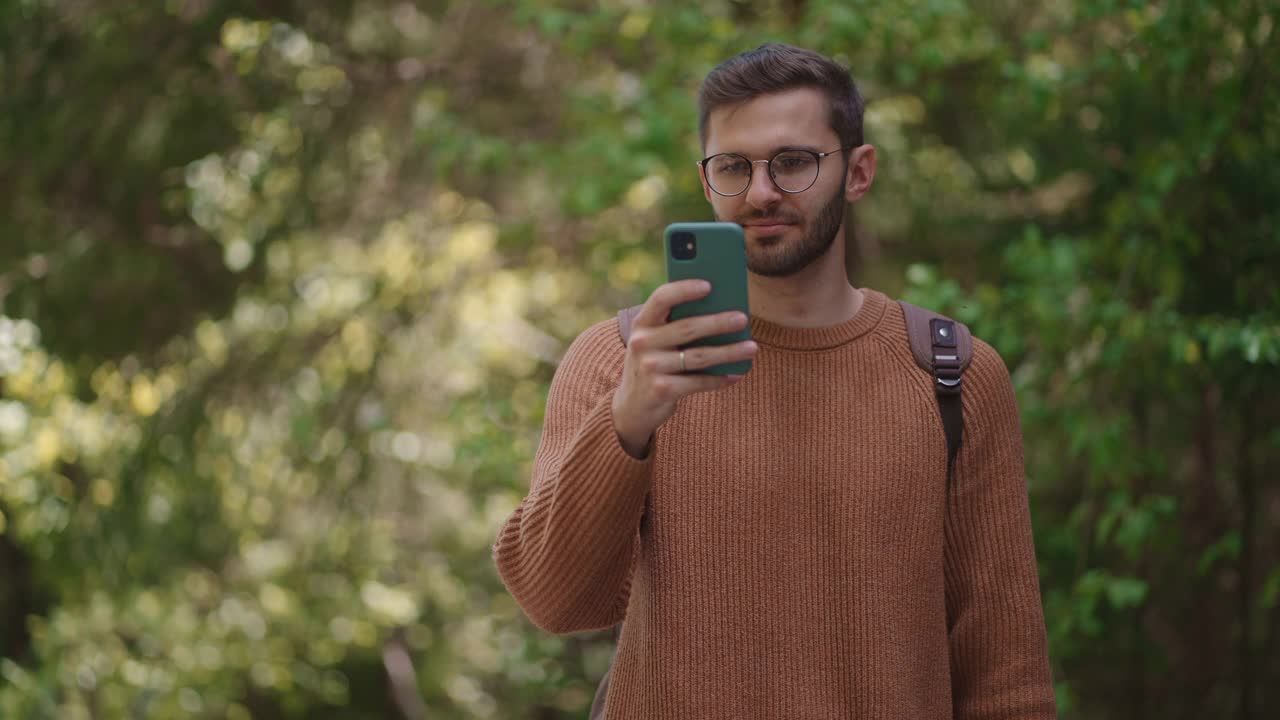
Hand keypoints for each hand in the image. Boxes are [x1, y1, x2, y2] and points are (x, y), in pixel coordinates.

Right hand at [611, 279, 757, 457]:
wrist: (632, 407)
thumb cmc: (653, 363)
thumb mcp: (655, 341)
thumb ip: (676, 325)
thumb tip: (722, 310)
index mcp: (642, 323)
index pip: (662, 298)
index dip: (685, 289)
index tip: (709, 285)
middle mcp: (642, 343)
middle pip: (687, 328)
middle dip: (718, 322)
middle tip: (743, 318)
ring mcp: (651, 367)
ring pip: (698, 356)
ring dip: (728, 352)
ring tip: (751, 347)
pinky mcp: (662, 390)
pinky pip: (699, 382)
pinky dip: (720, 378)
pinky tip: (736, 374)